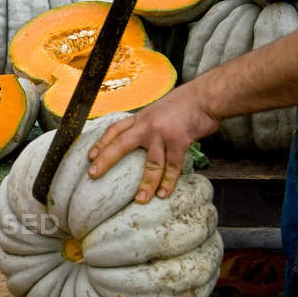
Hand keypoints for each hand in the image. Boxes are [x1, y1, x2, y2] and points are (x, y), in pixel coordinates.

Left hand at [87, 83, 219, 202]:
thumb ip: (149, 124)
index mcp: (140, 118)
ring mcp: (162, 133)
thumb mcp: (160, 109)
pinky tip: (164, 194)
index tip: (90, 156)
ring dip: (146, 184)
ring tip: (139, 200)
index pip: (114, 129)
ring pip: (151, 163)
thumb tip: (143, 138)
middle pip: (120, 145)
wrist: (207, 96)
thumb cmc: (186, 103)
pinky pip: (172, 166)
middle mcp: (147, 125)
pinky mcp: (179, 141)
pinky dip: (168, 182)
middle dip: (105, 160)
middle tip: (93, 174)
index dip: (101, 142)